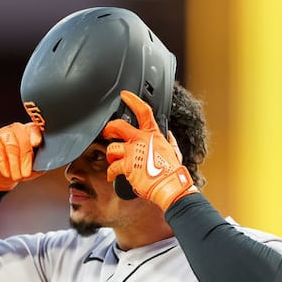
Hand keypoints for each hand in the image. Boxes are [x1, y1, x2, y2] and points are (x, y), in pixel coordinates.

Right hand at [0, 122, 43, 190]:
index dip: (35, 135)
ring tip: (17, 177)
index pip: (34, 129)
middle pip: (23, 142)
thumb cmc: (21, 164)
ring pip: (11, 147)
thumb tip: (48, 164)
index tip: (37, 144)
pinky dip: (3, 164)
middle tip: (26, 174)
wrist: (3, 170)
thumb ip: (41, 162)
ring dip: (14, 165)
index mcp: (30, 131)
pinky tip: (7, 173)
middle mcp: (17, 129)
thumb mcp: (33, 164)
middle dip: (25, 160)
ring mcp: (4, 134)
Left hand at [102, 90, 197, 209]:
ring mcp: (133, 152)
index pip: (143, 111)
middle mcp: (141, 140)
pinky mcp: (127, 165)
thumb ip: (169, 141)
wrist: (170, 186)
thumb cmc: (172, 171)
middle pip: (118, 125)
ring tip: (113, 160)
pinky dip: (110, 173)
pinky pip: (112, 167)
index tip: (125, 95)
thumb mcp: (174, 151)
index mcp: (153, 135)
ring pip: (112, 147)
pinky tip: (112, 176)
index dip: (133, 100)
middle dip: (109, 128)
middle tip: (107, 132)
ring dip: (110, 155)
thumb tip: (168, 135)